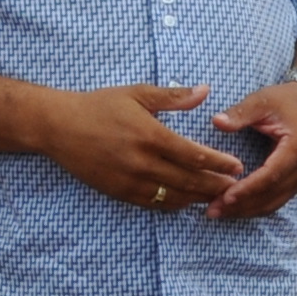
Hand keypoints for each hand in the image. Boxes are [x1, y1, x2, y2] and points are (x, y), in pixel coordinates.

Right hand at [33, 82, 247, 211]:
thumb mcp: (137, 94)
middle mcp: (143, 163)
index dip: (220, 164)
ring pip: (174, 197)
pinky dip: (174, 204)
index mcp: (150, 136)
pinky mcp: (120, 193)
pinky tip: (187, 201)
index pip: (195, 156)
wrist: (60, 127)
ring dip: (198, 198)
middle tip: (236, 186)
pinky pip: (154, 204)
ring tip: (218, 196)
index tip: (237, 166)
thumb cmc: (100, 106)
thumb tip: (205, 91)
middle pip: (190, 181)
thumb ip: (174, 96)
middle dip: (216, 186)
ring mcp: (131, 181)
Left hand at [203, 79, 296, 219]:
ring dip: (247, 210)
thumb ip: (240, 113)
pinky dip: (256, 206)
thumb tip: (217, 122)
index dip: (249, 188)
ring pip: (276, 201)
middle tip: (213, 210)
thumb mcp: (261, 100)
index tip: (225, 196)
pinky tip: (235, 209)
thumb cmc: (285, 100)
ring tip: (219, 212)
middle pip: (273, 193)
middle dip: (242, 205)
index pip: (272, 174)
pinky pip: (278, 199)